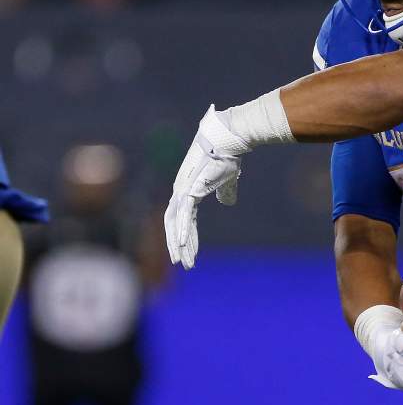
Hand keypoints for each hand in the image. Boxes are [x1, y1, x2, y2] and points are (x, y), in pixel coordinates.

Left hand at [164, 106, 250, 268]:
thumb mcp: (226, 180)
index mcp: (187, 191)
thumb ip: (225, 192)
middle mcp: (180, 192)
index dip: (186, 237)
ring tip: (182, 262)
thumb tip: (227, 202)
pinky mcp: (188, 189)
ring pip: (174, 222)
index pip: (182, 219)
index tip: (190, 254)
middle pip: (172, 224)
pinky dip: (182, 229)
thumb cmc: (227, 157)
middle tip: (182, 264)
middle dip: (177, 246)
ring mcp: (182, 190)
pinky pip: (183, 214)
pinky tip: (183, 243)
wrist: (228, 140)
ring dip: (178, 243)